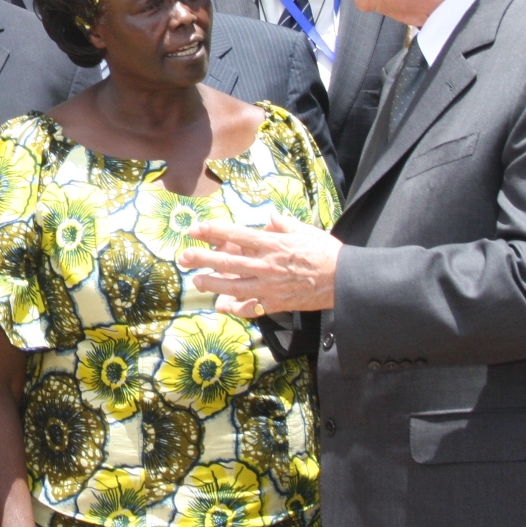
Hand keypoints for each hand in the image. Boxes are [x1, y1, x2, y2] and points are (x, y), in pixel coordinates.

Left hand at [182, 212, 341, 313]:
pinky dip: (236, 308)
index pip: (235, 235)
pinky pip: (250, 308)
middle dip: (202, 258)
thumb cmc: (324, 251)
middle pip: (227, 261)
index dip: (213, 231)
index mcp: (271, 244)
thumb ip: (282, 224)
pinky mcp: (275, 304)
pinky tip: (223, 307)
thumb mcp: (304, 230)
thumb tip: (268, 217)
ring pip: (232, 286)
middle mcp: (265, 265)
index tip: (196, 229)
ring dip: (211, 284)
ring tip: (197, 281)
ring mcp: (268, 287)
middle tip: (184, 256)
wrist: (341, 280)